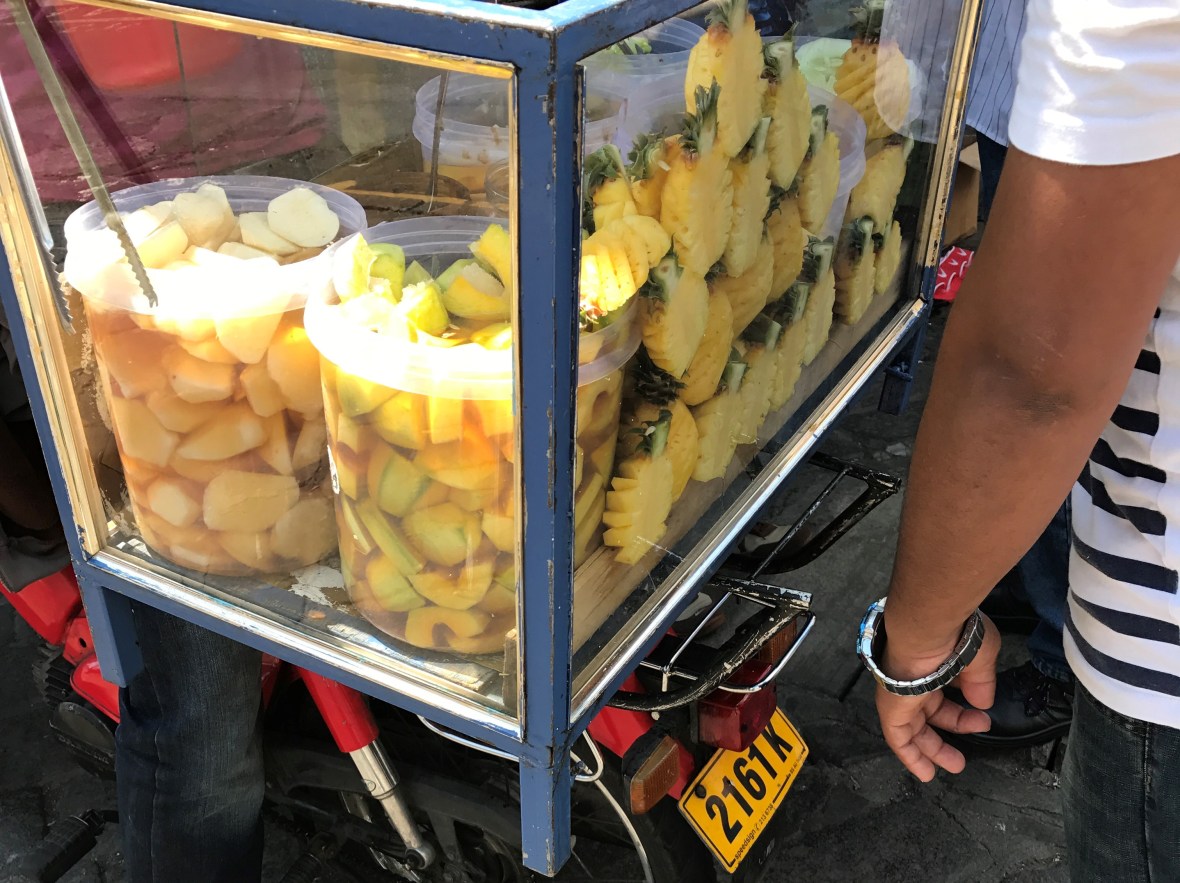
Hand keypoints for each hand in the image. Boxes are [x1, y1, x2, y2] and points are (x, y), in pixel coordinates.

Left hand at [874, 614, 1000, 781]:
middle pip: (929, 710)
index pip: (945, 688)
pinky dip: (910, 755)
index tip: (982, 717)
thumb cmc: (955, 634)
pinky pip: (898, 737)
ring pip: (913, 727)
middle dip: (951, 728)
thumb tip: (982, 702)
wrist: (927, 628)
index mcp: (934, 662)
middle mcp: (914, 677)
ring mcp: (900, 692)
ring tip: (955, 765)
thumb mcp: (980, 658)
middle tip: (967, 745)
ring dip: (933, 749)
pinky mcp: (890, 707)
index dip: (963, 706)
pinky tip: (925, 772)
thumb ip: (981, 682)